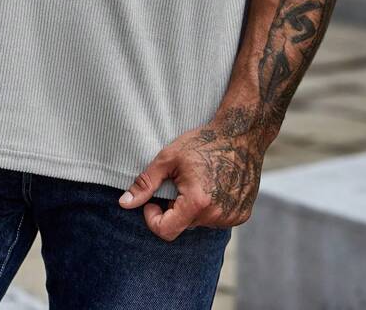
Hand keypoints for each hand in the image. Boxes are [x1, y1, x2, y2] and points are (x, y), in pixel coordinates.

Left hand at [118, 108, 274, 240]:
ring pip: (199, 223)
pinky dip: (210, 207)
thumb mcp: (169, 158)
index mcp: (197, 203)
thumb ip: (146, 183)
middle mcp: (216, 215)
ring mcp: (231, 217)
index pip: (165, 231)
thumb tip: (124, 203)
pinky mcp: (242, 215)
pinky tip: (214, 185)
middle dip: (173, 209)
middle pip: (182, 225)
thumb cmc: (203, 142)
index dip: (153, 217)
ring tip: (199, 181)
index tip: (154, 200)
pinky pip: (216, 219)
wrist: (241, 134)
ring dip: (192, 208)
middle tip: (179, 182)